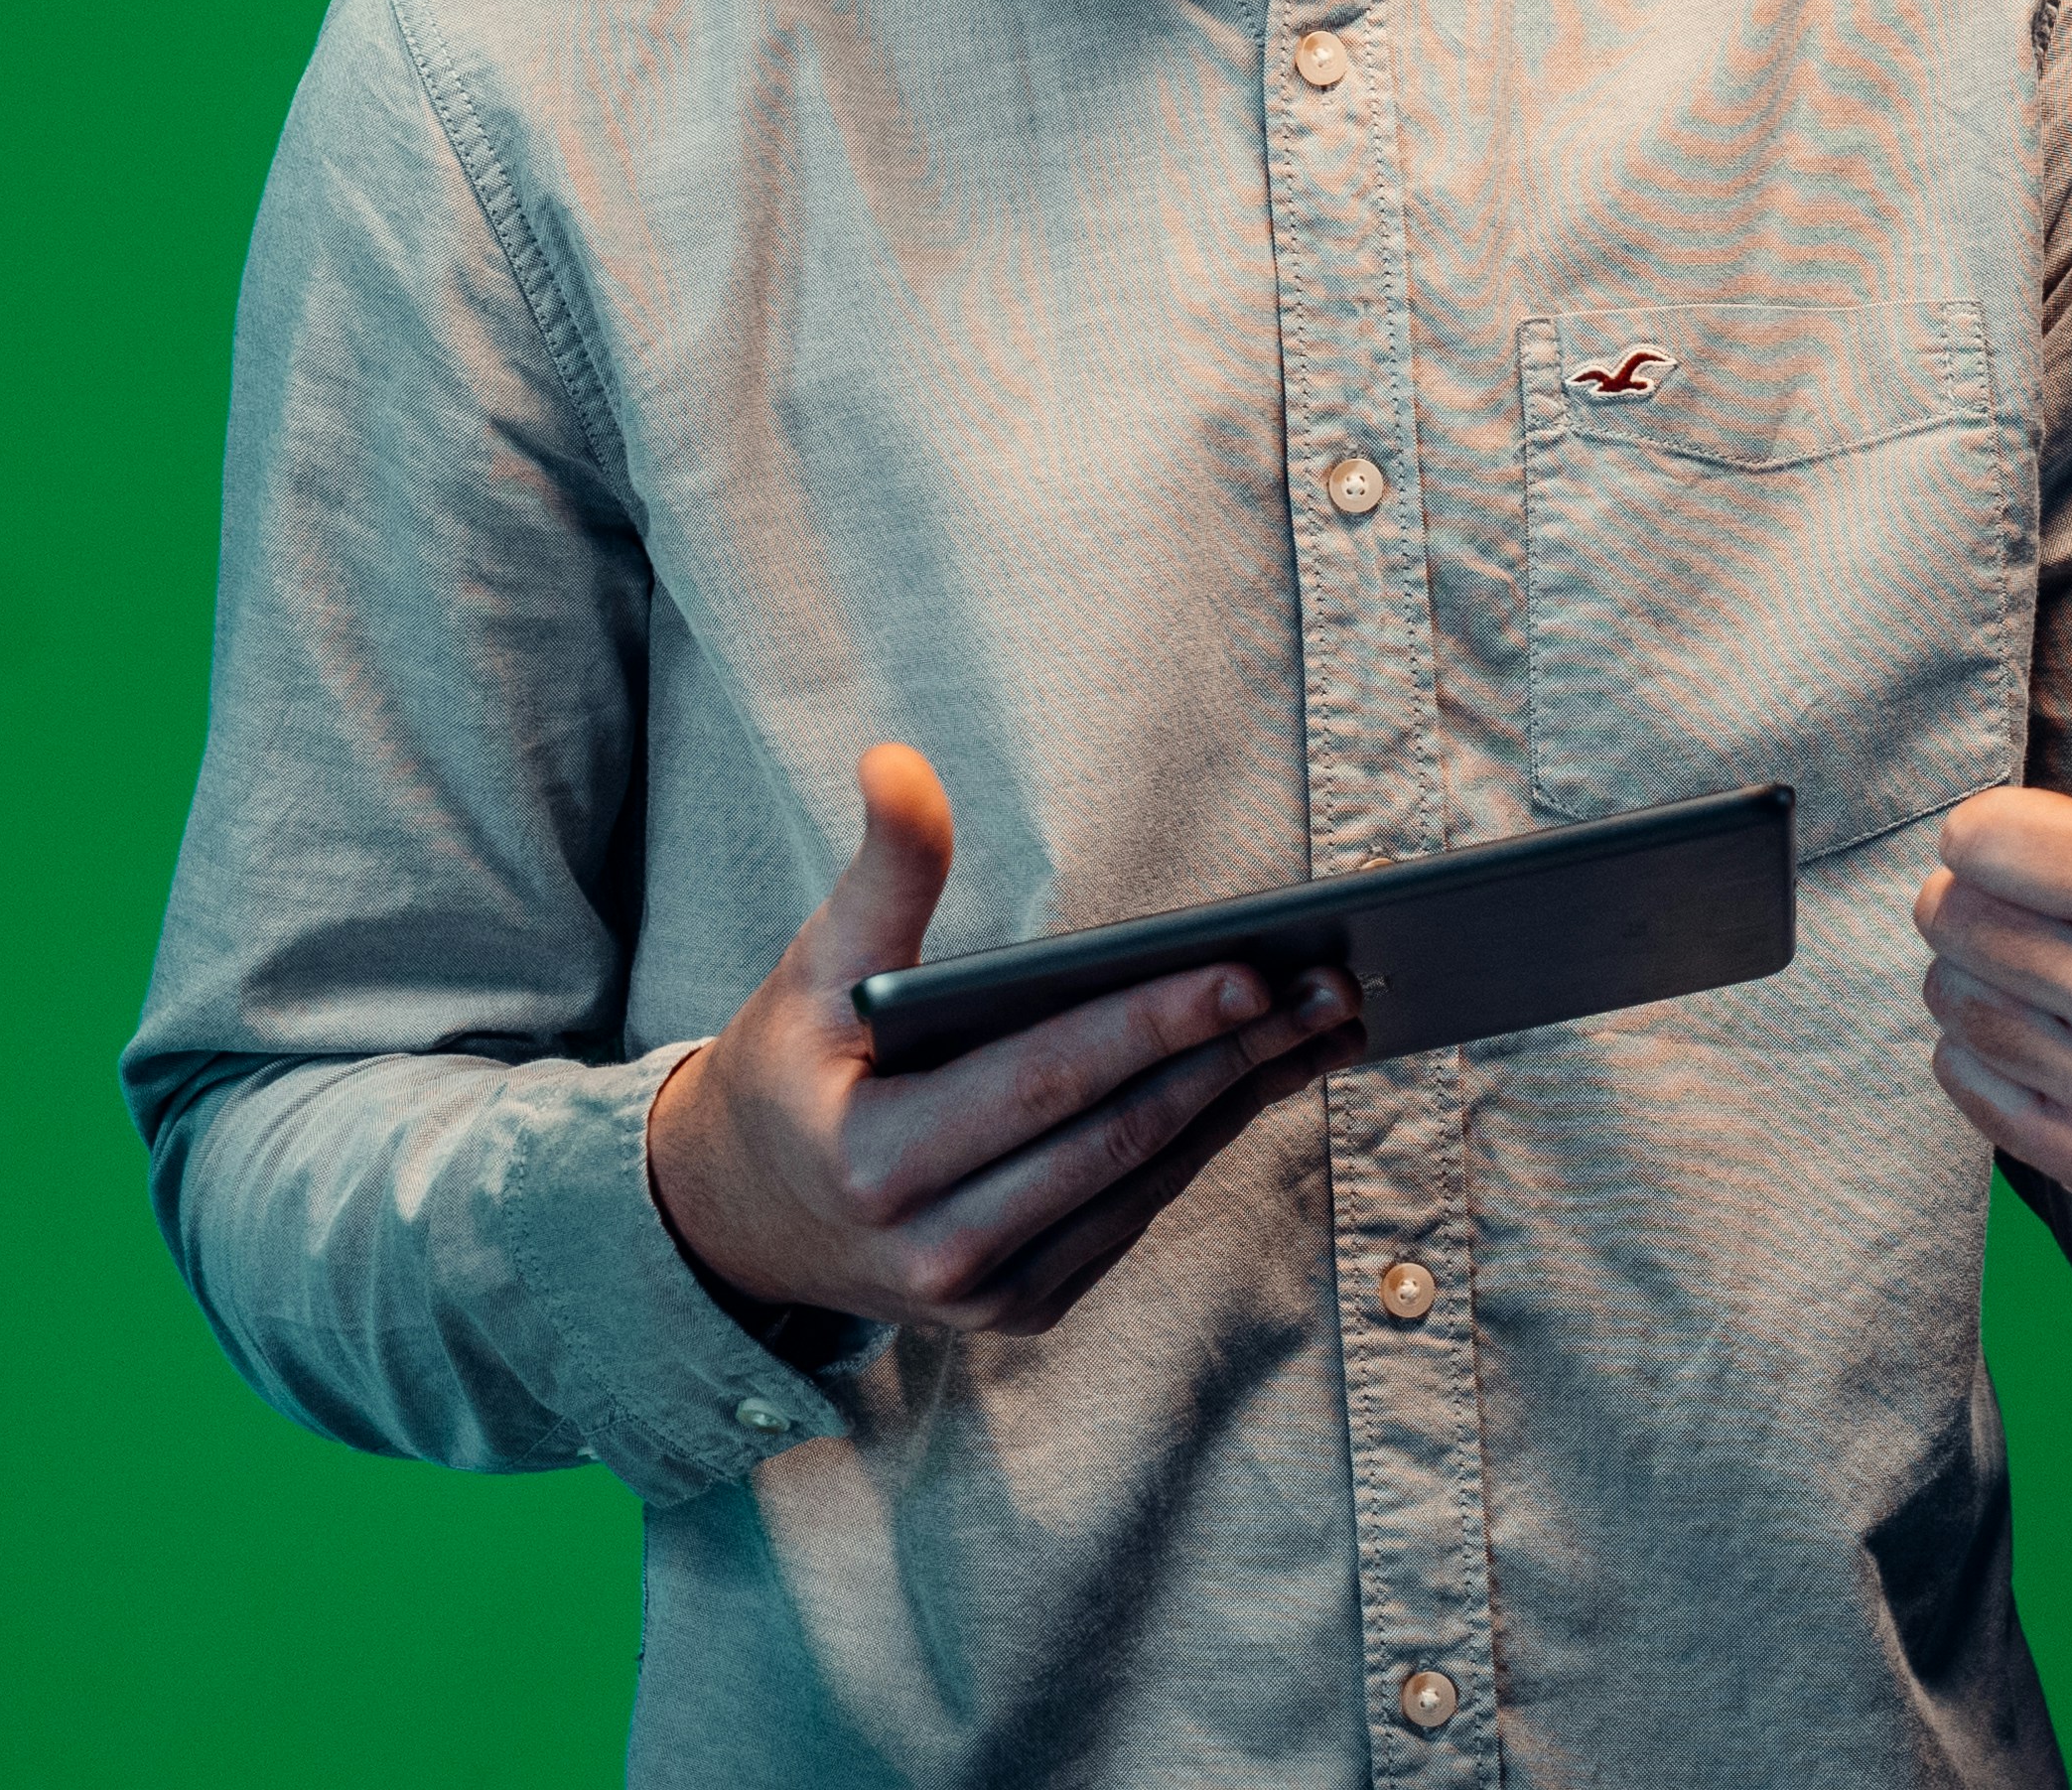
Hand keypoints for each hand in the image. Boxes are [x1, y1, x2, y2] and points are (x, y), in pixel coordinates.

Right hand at [645, 746, 1366, 1338]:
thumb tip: (898, 761)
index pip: (1047, 1082)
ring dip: (1242, 1101)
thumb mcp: (812, 966)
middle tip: (1331, 987)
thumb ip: (878, 872)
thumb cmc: (789, 1070)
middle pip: (1121, 1138)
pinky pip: (1131, 1217)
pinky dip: (1197, 1145)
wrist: (739, 1217)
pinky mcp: (1021, 1309)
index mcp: (879, 1161)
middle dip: (1236, 1057)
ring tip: (1324, 1023)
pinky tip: (1257, 1078)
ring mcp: (986, 1295)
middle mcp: (937, 1249)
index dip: (1153, 1026)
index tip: (1249, 973)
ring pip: (1143, 1183)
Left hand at [1915, 600, 2071, 1233]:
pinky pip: (1961, 1078)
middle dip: (1994, 895)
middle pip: (1950, 918)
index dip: (2010, 828)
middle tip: (2064, 901)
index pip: (1974, 841)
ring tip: (2062, 957)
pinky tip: (2059, 1027)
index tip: (2070, 839)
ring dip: (1987, 969)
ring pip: (1947, 997)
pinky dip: (1991, 1048)